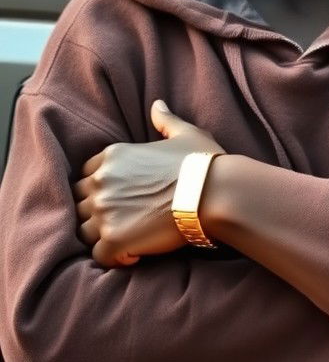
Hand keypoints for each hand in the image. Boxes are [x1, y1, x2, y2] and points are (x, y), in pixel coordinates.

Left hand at [74, 100, 224, 268]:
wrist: (214, 192)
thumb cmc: (201, 162)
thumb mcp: (185, 133)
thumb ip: (165, 121)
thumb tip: (157, 105)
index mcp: (113, 156)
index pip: (85, 174)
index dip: (100, 187)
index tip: (119, 195)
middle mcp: (102, 183)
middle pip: (80, 203)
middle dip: (96, 211)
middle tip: (123, 218)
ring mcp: (105, 213)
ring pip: (84, 231)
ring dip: (102, 236)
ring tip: (127, 237)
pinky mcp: (114, 240)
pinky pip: (99, 255)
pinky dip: (114, 257)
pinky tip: (134, 253)